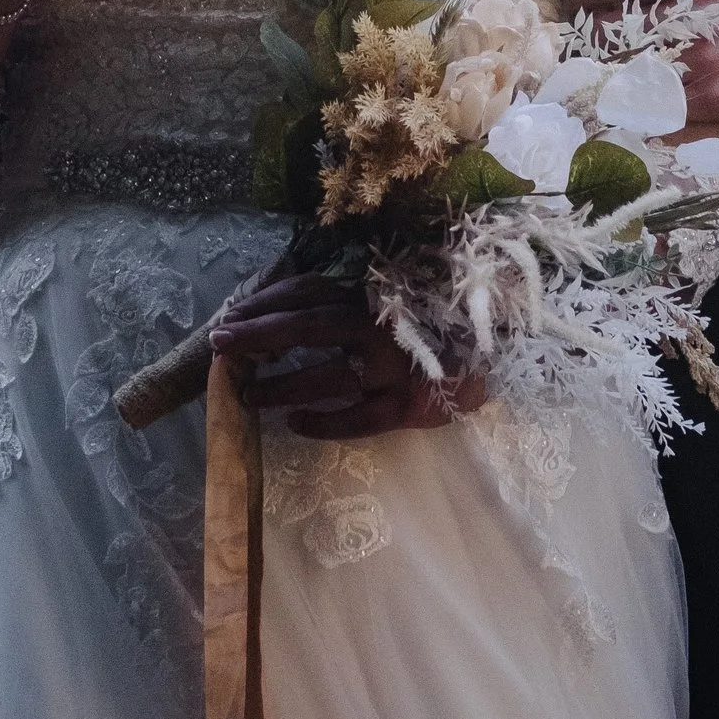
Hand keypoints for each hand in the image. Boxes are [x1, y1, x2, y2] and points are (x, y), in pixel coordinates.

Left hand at [210, 271, 488, 441]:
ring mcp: (392, 368)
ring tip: (248, 396)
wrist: (499, 346)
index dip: (264, 303)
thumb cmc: (439, 321)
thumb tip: (288, 303)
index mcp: (374, 296)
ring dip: (280, 387)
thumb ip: (352, 297)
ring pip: (326, 376)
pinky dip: (324, 423)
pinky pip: (358, 419)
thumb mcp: (394, 298)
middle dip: (258, 336)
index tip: (229, 315)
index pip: (307, 293)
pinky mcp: (406, 406)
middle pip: (307, 327)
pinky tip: (296, 425)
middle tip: (219, 346)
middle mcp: (379, 326)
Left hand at [563, 0, 718, 125]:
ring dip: (601, 72)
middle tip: (574, 35)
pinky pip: (654, 107)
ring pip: (625, 71)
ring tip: (584, 70)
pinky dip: (631, 107)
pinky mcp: (710, 99)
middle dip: (584, 34)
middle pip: (611, 29)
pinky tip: (616, 105)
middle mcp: (690, 22)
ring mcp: (699, 65)